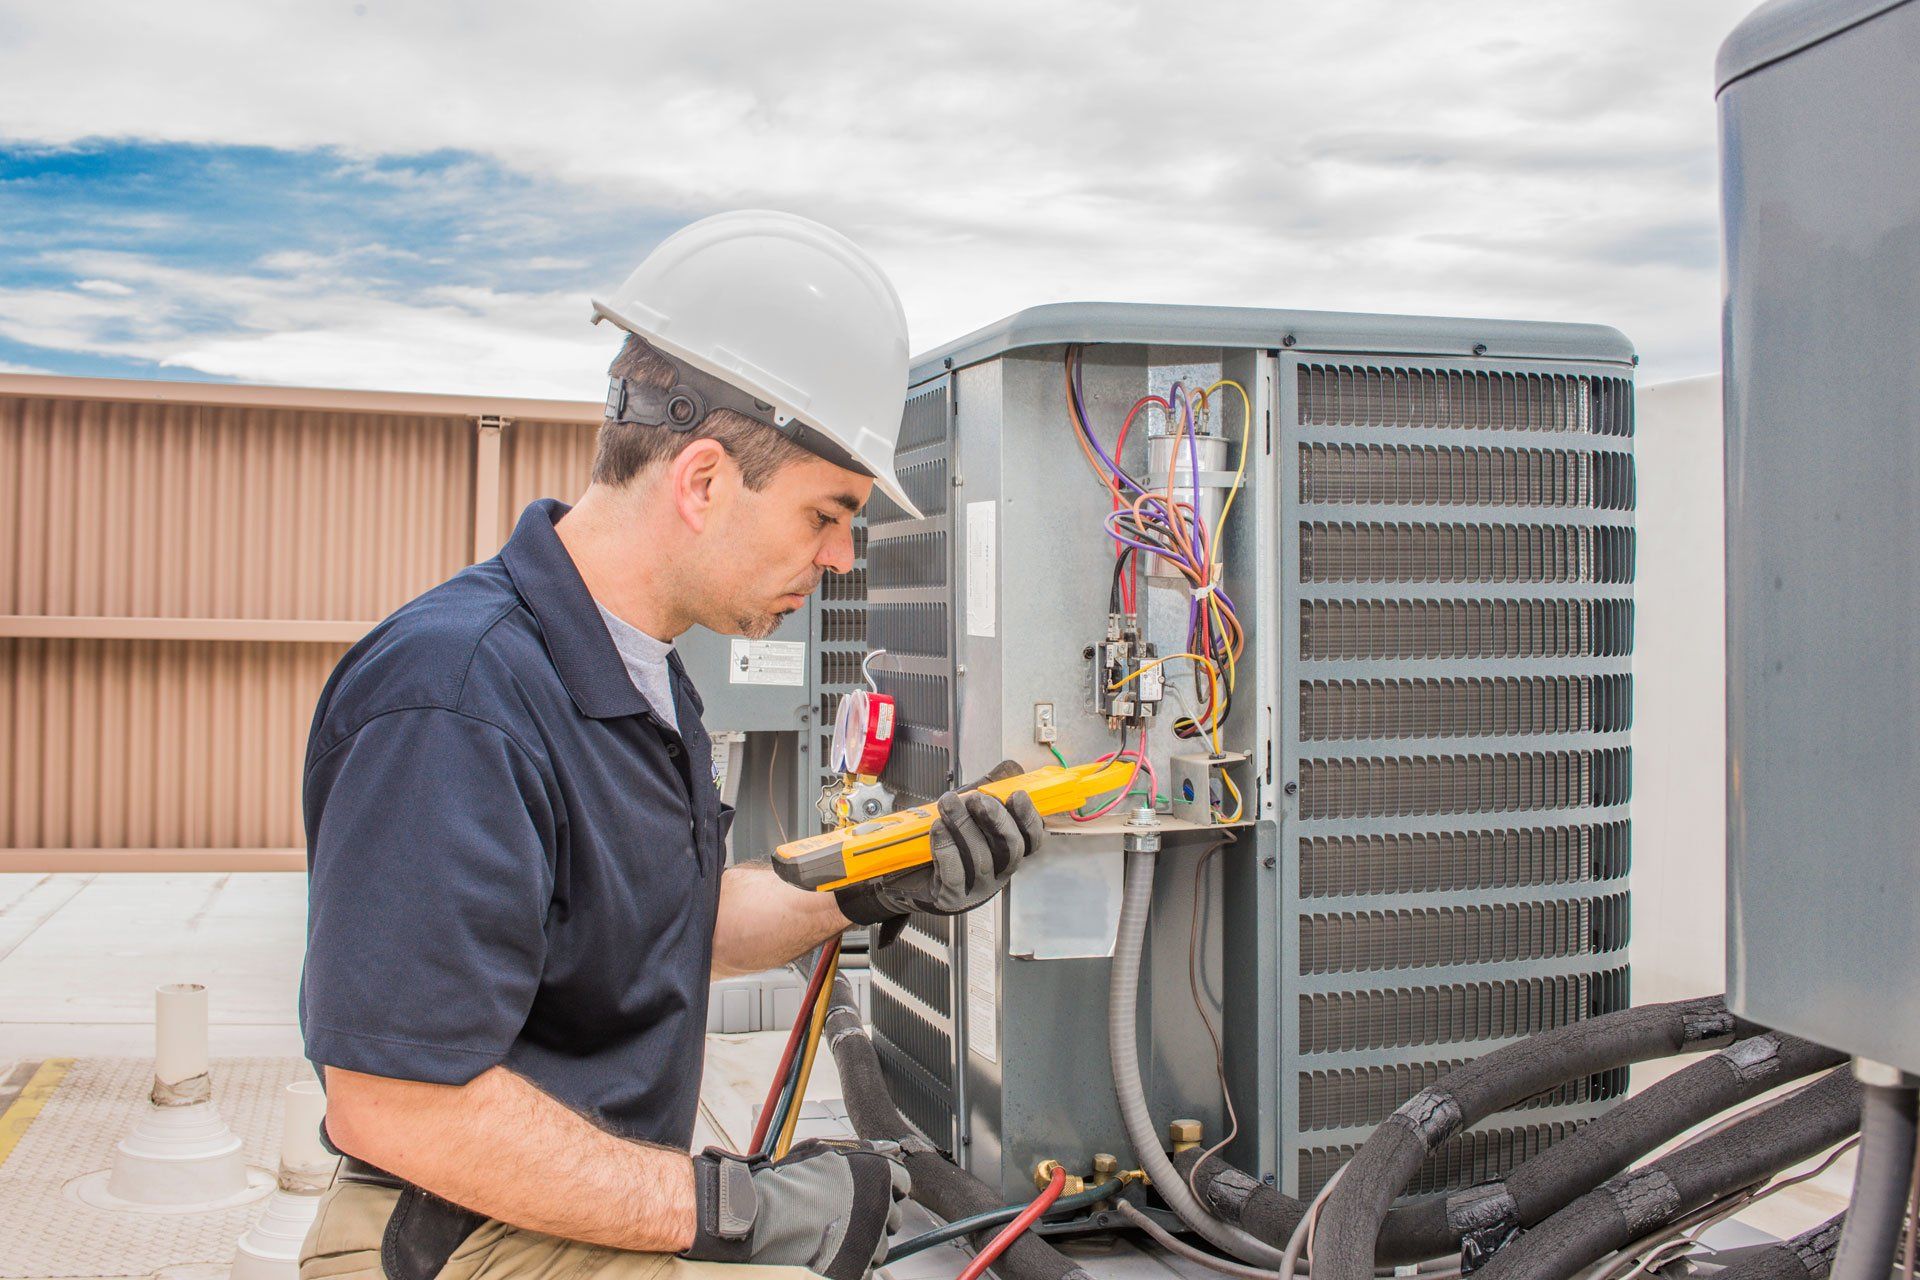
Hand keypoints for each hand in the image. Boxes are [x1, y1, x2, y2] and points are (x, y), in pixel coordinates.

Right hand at [685, 1139, 908, 1279]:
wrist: (762, 1219)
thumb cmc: (788, 1184)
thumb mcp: (824, 1153)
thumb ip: (860, 1151)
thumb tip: (884, 1149)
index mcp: (879, 1175)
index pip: (902, 1182)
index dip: (886, 1186)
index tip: (871, 1191)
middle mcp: (882, 1207)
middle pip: (893, 1216)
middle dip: (875, 1215)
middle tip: (846, 1213)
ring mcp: (872, 1242)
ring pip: (880, 1246)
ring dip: (864, 1241)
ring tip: (833, 1233)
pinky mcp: (858, 1269)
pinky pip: (866, 1269)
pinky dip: (854, 1263)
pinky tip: (832, 1252)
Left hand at [835, 760, 1045, 924]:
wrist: (902, 872)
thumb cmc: (940, 841)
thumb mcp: (966, 812)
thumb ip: (989, 790)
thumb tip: (1010, 768)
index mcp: (1005, 852)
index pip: (1031, 839)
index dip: (1029, 817)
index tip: (1017, 794)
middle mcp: (997, 872)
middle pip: (1011, 849)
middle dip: (996, 819)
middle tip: (976, 798)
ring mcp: (976, 888)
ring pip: (981, 859)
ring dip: (963, 827)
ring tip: (947, 805)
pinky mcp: (952, 897)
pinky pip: (955, 874)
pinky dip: (946, 848)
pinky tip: (937, 829)